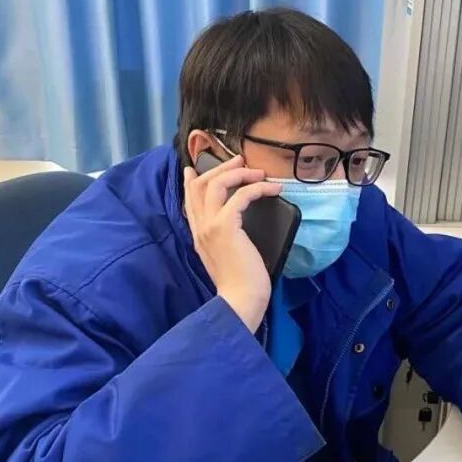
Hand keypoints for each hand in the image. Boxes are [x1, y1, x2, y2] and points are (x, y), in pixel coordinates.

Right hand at [183, 155, 280, 331]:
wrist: (239, 301)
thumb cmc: (240, 284)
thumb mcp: (226, 256)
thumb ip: (223, 238)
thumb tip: (236, 224)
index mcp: (198, 235)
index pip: (189, 199)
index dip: (193, 179)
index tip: (197, 167)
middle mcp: (200, 227)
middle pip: (199, 184)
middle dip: (220, 168)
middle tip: (240, 160)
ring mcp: (210, 226)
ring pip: (216, 184)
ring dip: (239, 173)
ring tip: (259, 173)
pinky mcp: (226, 227)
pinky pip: (240, 195)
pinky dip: (257, 188)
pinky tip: (272, 189)